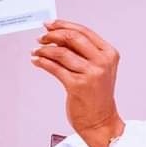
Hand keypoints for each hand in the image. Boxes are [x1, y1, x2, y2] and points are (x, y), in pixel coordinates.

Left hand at [32, 20, 124, 146]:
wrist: (101, 121)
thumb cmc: (97, 95)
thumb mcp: (98, 69)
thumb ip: (83, 52)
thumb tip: (58, 35)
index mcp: (109, 54)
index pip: (84, 31)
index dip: (64, 25)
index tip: (49, 25)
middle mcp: (102, 62)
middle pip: (73, 38)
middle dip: (53, 35)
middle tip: (41, 37)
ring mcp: (91, 74)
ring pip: (61, 53)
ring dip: (44, 50)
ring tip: (36, 51)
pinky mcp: (77, 86)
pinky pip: (55, 68)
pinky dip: (42, 62)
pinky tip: (37, 61)